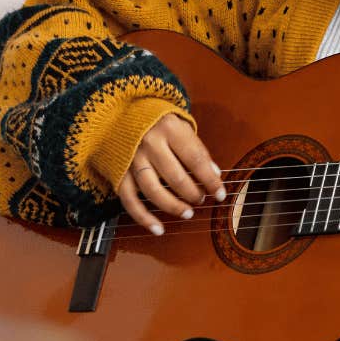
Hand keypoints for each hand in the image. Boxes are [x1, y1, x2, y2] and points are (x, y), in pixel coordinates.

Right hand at [116, 113, 225, 235]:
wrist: (119, 112)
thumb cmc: (156, 121)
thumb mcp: (180, 126)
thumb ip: (196, 149)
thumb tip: (214, 174)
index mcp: (169, 128)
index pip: (195, 159)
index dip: (210, 180)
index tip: (220, 194)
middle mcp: (149, 143)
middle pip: (176, 177)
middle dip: (192, 194)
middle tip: (200, 200)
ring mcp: (132, 159)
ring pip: (154, 191)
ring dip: (173, 207)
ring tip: (187, 213)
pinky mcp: (119, 172)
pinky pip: (130, 200)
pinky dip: (144, 217)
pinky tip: (158, 228)